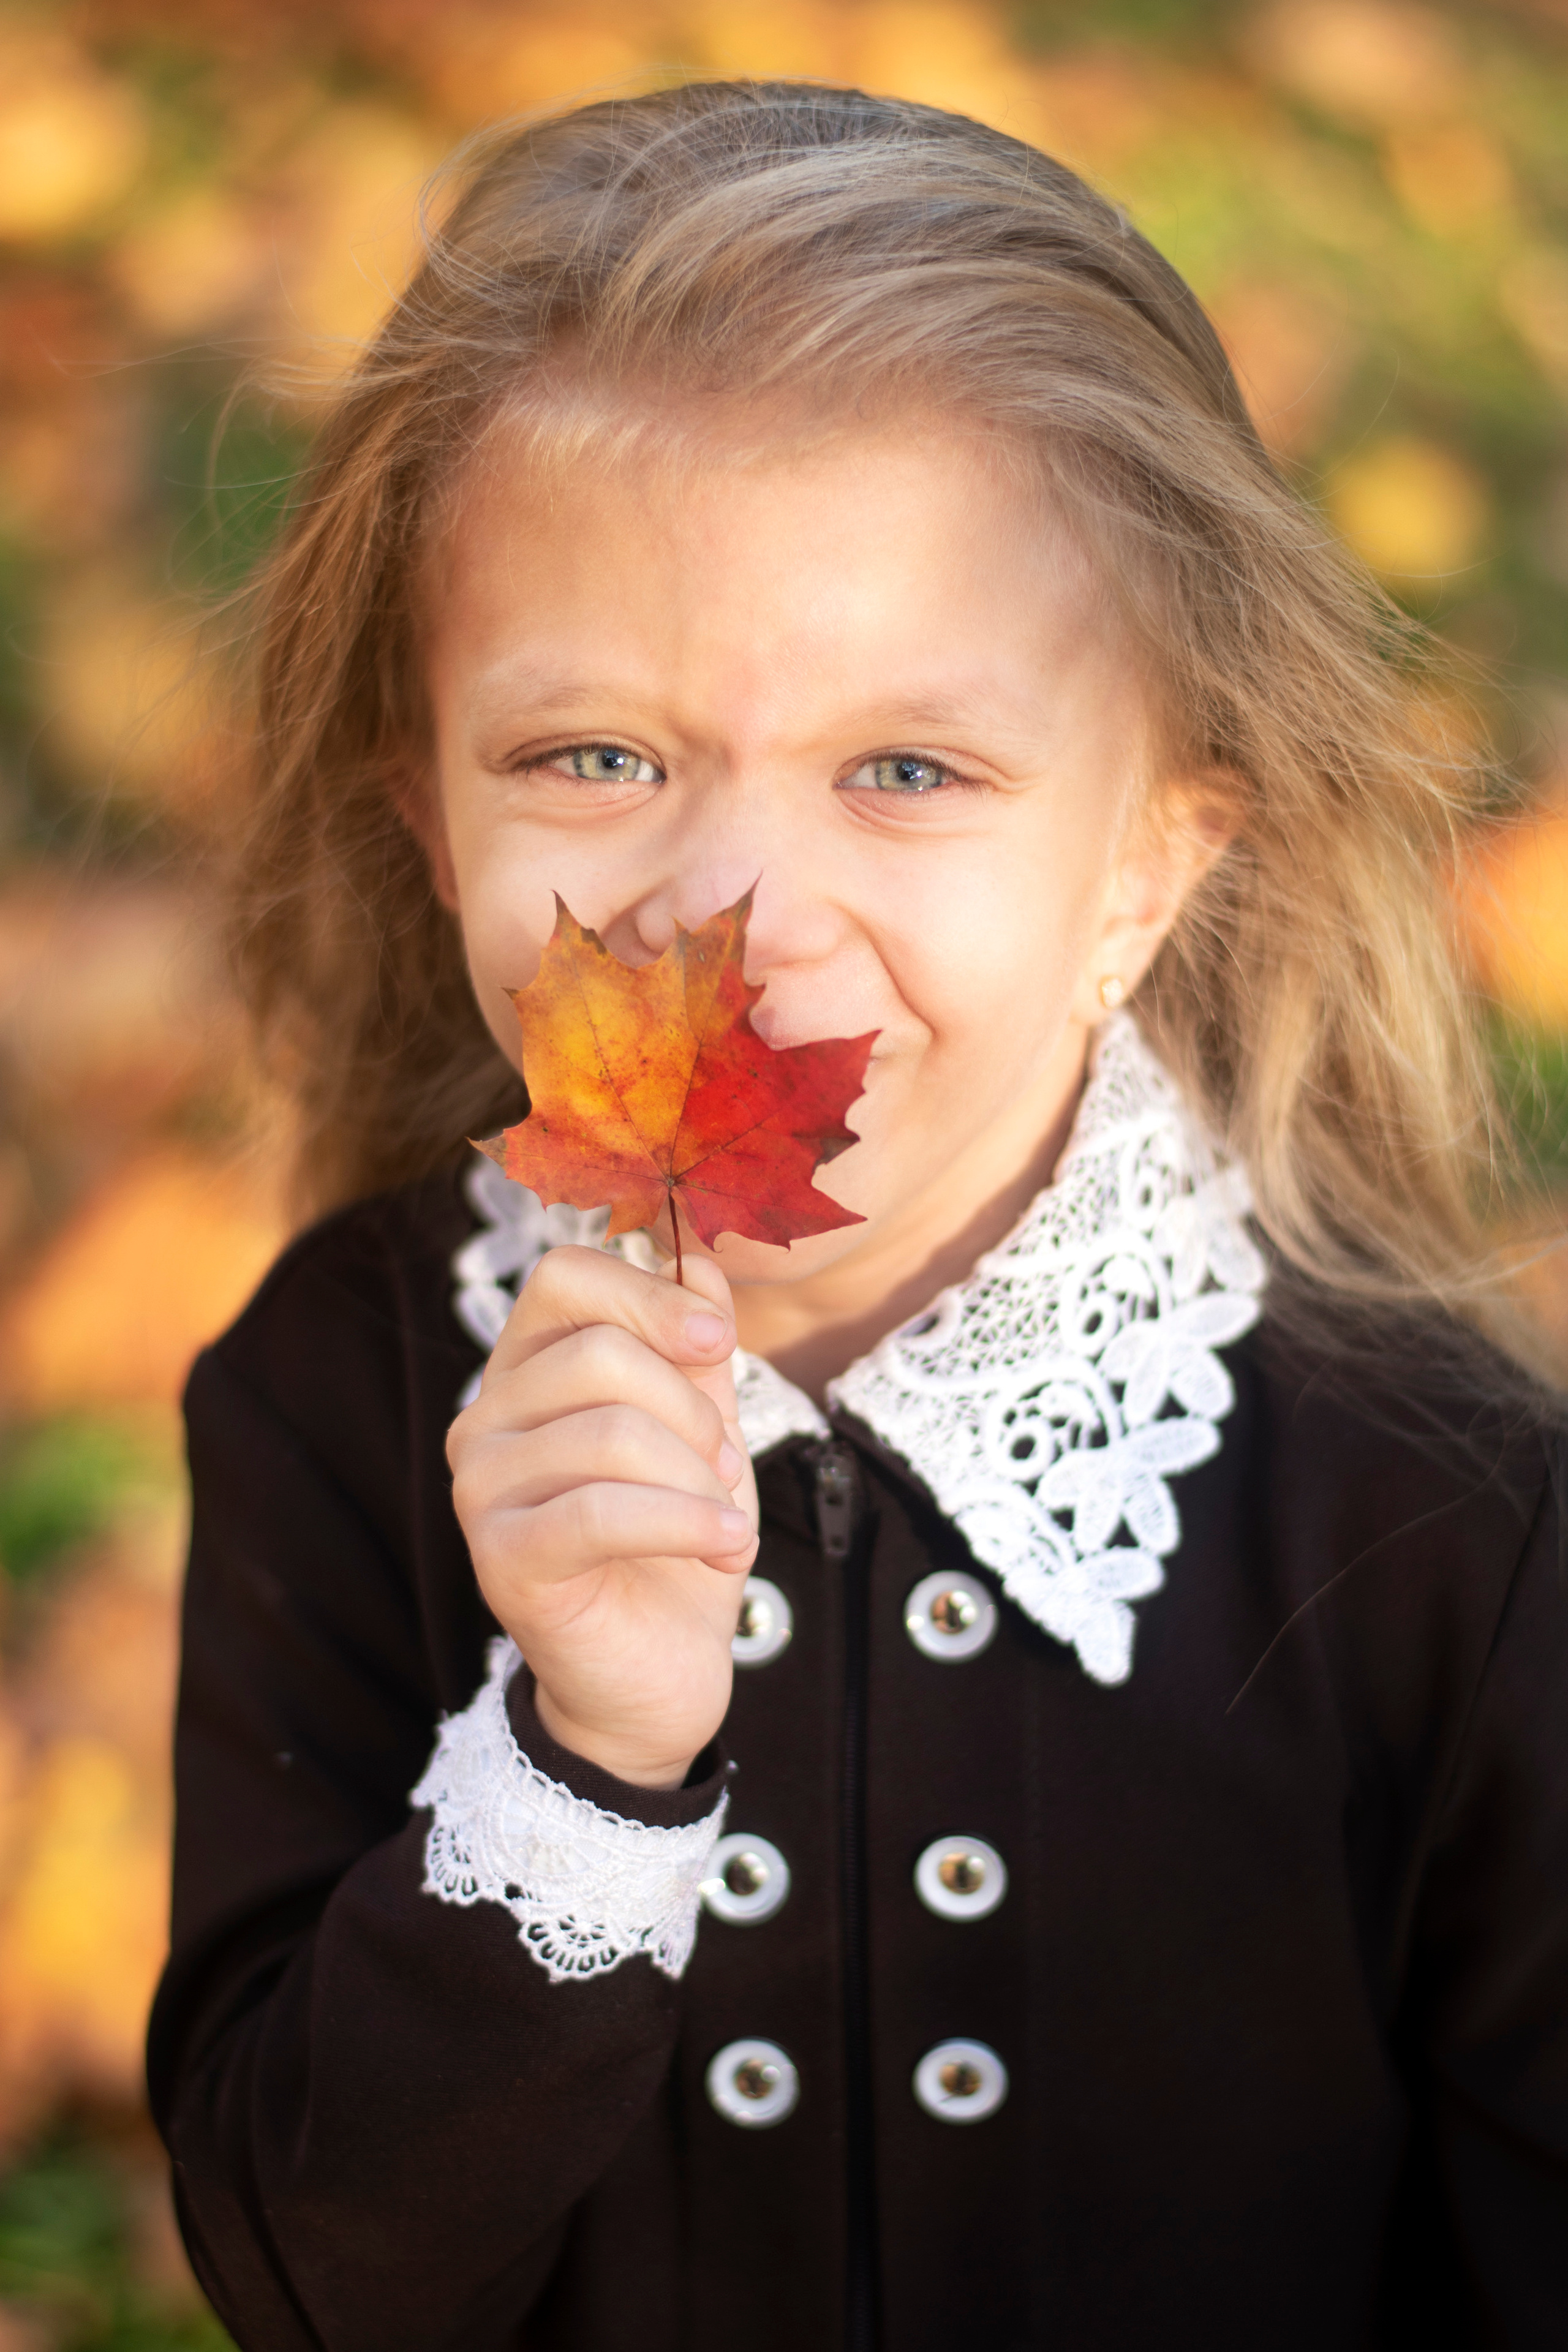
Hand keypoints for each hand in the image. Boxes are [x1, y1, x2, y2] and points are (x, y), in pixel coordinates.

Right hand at [447, 1244, 757, 1788]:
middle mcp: (486, 1416)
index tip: (717, 1340)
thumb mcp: (703, 1426)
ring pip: (612, 1434)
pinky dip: (686, 1523)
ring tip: (724, 1525)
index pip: (565, 1275)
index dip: (649, 1295)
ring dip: (699, 1482)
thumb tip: (700, 1258)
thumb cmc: (676, 1541)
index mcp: (529, 1369)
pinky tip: (725, 1547)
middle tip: (723, 1466)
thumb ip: (696, 1344)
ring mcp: (482, 1487)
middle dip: (692, 1409)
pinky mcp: (500, 1556)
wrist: (659, 1672)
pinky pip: (602, 1509)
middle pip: (600, 1354)